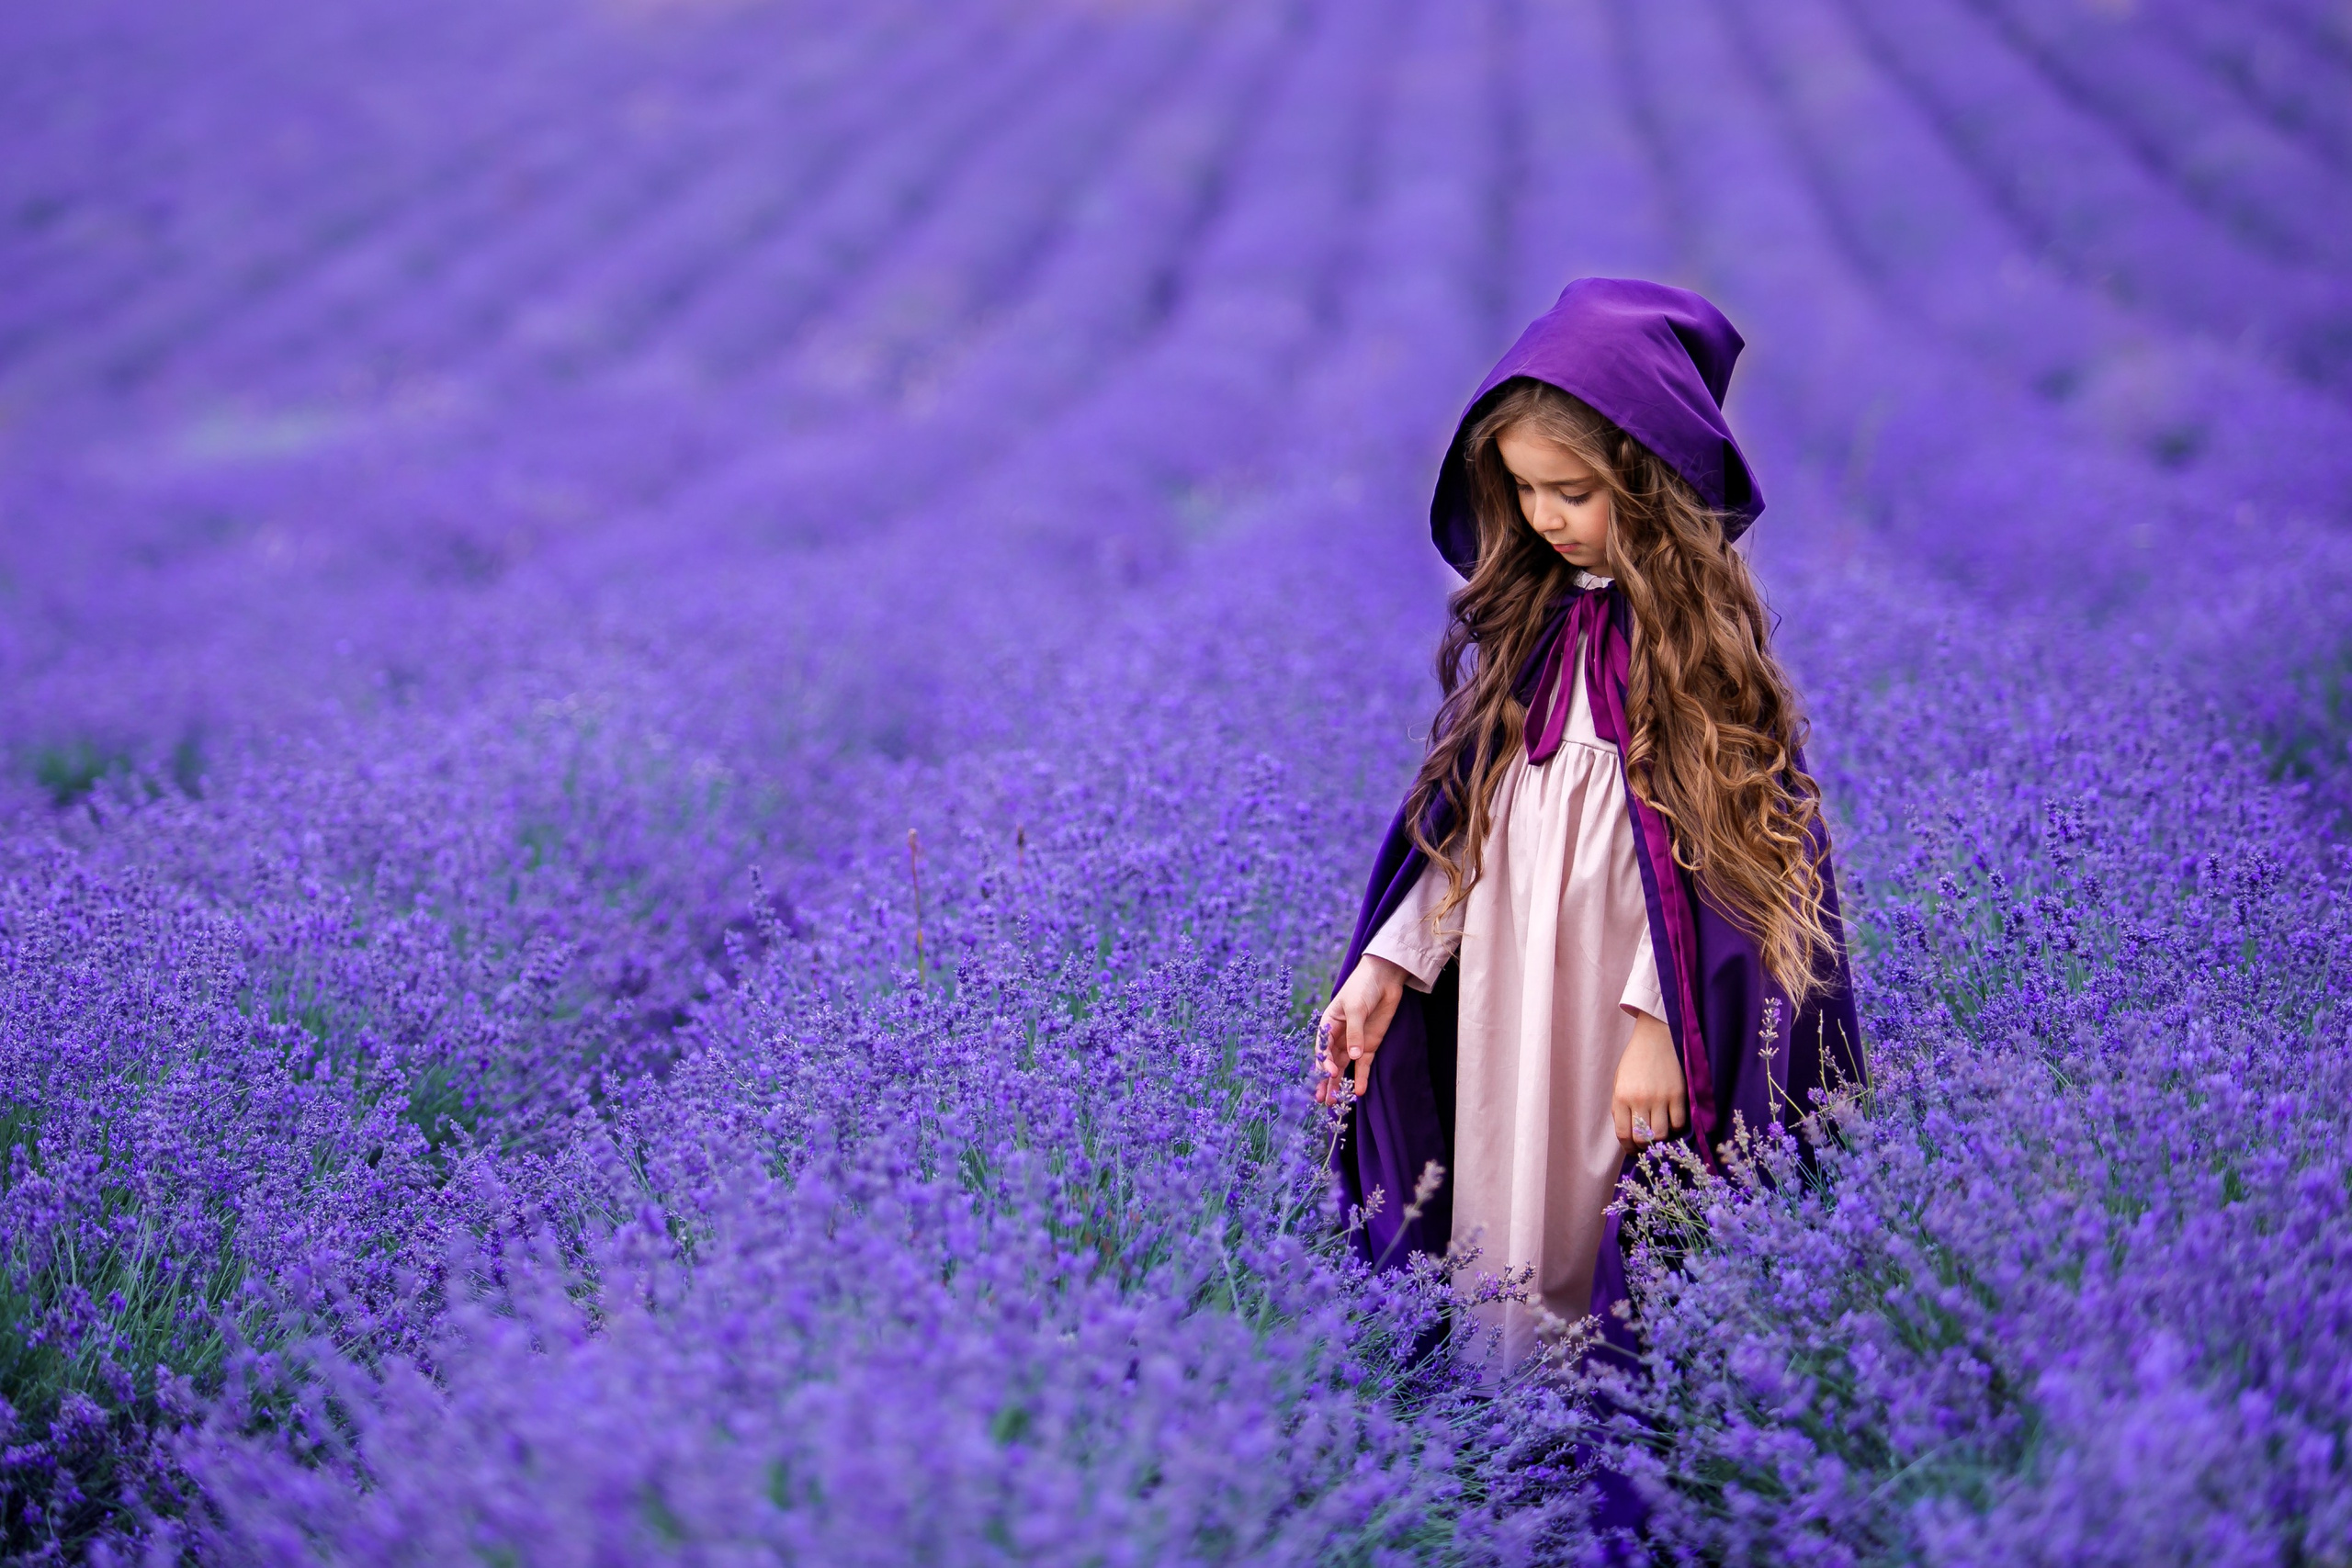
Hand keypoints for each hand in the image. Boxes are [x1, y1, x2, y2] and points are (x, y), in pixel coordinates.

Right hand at [1317, 954, 1406, 1105]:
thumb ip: (1354, 1033)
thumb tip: (1353, 1057)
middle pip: (1331, 1062)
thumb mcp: (1356, 1007)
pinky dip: (1361, 1078)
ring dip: (1339, 1084)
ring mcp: (1355, 1042)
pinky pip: (1363, 1065)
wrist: (1384, 978)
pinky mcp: (1370, 1045)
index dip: (1325, 1062)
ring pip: (1344, 1068)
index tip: (1330, 1072)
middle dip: (1326, 1081)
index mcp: (1329, 1024)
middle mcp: (1339, 1036)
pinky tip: (1358, 1091)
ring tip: (1335, 1103)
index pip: (1323, 1048)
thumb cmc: (1363, 987)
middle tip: (1322, 1100)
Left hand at [1613, 1012, 1686, 1157]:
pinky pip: (1679, 1122)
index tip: (1633, 1150)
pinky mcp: (1678, 1094)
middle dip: (1644, 1147)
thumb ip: (1621, 1107)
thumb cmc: (1635, 1061)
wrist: (1655, 1038)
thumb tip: (1628, 1135)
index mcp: (1621, 1097)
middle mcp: (1640, 1099)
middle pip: (1643, 1138)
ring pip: (1662, 1134)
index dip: (1628, 1148)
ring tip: (1660, 1135)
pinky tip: (1672, 1121)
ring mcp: (1660, 1097)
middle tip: (1647, 1145)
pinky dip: (1675, 1127)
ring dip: (1660, 1139)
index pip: (1623, 1134)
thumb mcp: (1619, 1082)